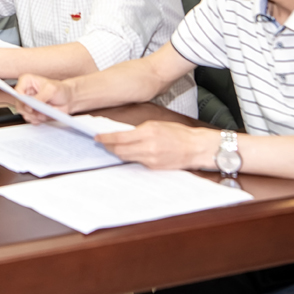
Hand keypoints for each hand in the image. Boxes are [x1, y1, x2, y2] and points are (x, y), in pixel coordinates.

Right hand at [13, 74, 73, 122]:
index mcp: (27, 81)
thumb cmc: (60, 90)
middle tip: (39, 110)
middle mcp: (25, 92)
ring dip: (35, 115)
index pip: (17, 91)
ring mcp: (28, 103)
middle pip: (19, 105)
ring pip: (24, 113)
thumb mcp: (51, 90)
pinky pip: (30, 119)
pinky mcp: (32, 112)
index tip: (30, 106)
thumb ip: (40, 97)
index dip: (22, 100)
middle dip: (30, 110)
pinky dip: (38, 119)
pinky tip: (44, 115)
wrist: (68, 99)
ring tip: (45, 111)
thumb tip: (31, 105)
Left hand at [95, 121, 213, 170]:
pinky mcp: (154, 167)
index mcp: (148, 132)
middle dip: (109, 147)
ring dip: (118, 153)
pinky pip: (137, 163)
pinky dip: (131, 158)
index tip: (97, 137)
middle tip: (102, 143)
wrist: (196, 148)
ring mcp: (151, 159)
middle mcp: (148, 147)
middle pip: (119, 150)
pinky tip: (129, 154)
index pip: (119, 137)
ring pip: (126, 157)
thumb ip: (139, 130)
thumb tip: (122, 134)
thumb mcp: (157, 125)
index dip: (105, 138)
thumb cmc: (179, 134)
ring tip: (113, 148)